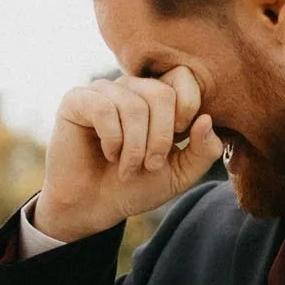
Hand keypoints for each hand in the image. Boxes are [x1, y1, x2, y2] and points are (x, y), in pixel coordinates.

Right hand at [33, 68, 225, 241]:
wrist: (93, 207)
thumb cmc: (135, 187)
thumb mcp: (180, 174)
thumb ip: (204, 150)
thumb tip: (206, 119)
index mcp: (157, 97)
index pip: (182, 76)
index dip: (187, 108)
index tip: (177, 141)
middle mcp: (131, 88)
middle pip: (161, 94)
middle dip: (160, 139)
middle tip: (150, 166)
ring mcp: (103, 91)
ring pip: (134, 106)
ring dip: (135, 148)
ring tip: (127, 168)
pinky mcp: (77, 100)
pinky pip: (104, 109)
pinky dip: (112, 140)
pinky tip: (108, 154)